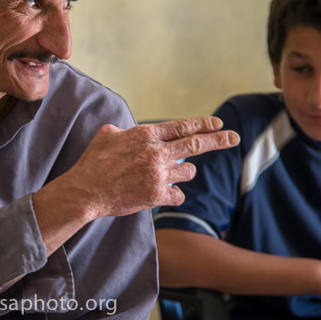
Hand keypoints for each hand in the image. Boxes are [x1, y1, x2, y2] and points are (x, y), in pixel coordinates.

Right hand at [63, 117, 239, 218]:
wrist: (86, 192)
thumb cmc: (94, 162)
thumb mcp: (108, 135)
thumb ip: (127, 130)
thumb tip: (132, 130)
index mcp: (145, 135)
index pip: (182, 126)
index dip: (203, 124)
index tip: (218, 124)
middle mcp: (156, 152)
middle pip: (195, 144)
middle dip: (219, 140)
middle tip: (234, 137)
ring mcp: (158, 174)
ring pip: (187, 171)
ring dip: (182, 172)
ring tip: (166, 174)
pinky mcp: (156, 195)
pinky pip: (179, 194)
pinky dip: (174, 193)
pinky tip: (164, 193)